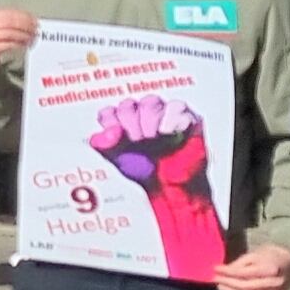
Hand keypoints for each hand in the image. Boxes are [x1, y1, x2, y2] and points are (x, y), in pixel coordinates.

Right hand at [0, 8, 37, 77]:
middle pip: (8, 22)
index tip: (35, 21)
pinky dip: (18, 44)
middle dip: (25, 25)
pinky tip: (24, 45)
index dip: (23, 16)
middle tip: (36, 30)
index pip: (7, 13)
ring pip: (7, 33)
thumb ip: (8, 24)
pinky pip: (5, 44)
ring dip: (23, 36)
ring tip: (32, 39)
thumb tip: (30, 20)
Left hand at [89, 95, 222, 278]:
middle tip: (138, 141)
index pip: (109, 111)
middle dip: (130, 123)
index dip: (110, 122)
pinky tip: (167, 133)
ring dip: (149, 120)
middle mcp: (141, 114)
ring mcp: (163, 114)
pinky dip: (170, 120)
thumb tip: (106, 132)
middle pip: (129, 104)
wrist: (173, 188)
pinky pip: (177, 107)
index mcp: (121, 123)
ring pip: (151, 101)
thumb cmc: (146, 171)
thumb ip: (103, 145)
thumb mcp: (117, 160)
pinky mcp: (186, 118)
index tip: (118, 138)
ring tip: (153, 138)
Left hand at [218, 243, 289, 289]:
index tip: (215, 269)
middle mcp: (275, 283)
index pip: (243, 273)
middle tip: (215, 280)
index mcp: (270, 269)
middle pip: (246, 287)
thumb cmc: (270, 255)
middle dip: (228, 284)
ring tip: (222, 288)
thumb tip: (223, 272)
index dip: (227, 273)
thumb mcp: (254, 254)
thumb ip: (239, 264)